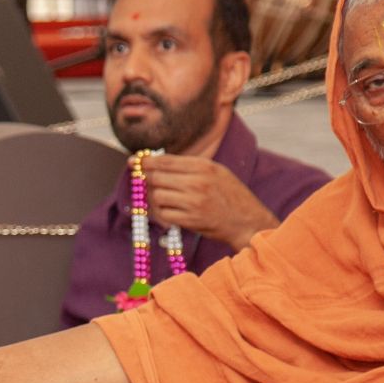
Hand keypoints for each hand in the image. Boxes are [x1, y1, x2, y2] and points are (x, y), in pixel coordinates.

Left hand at [142, 154, 278, 251]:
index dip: (146, 161)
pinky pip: (164, 214)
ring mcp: (194, 201)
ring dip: (155, 199)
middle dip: (149, 181)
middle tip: (147, 184)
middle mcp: (198, 181)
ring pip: (158, 196)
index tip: (134, 162)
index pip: (166, 161)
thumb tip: (160, 163)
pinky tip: (167, 212)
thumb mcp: (217, 172)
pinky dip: (161, 214)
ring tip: (163, 201)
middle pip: (157, 177)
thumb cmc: (232, 196)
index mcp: (204, 166)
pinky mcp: (191, 220)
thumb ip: (191, 167)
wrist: (249, 221)